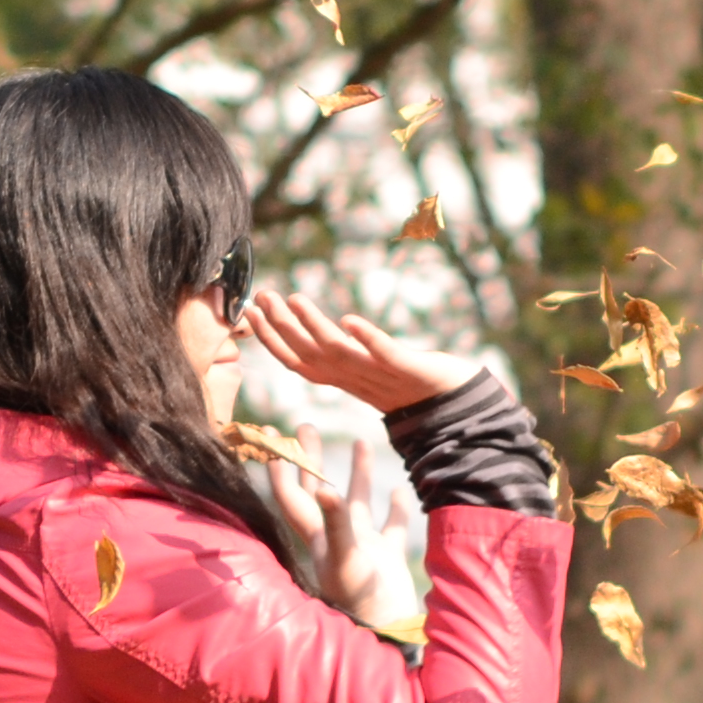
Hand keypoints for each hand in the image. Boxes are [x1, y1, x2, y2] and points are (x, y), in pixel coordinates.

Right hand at [242, 292, 474, 414]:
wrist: (453, 407)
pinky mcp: (410, 370)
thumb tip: (330, 331)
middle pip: (309, 355)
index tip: (250, 312)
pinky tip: (350, 320)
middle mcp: (354, 379)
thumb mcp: (369, 369)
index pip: (297, 360)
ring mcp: (381, 376)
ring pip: (339, 353)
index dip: (271, 339)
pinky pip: (386, 355)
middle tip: (263, 296)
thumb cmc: (409, 384)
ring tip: (296, 299)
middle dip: (282, 327)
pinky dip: (368, 339)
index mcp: (342, 379)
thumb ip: (346, 355)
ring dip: (315, 327)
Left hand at [263, 447, 421, 634]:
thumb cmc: (362, 600)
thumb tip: (323, 487)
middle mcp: (335, 537)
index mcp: (317, 535)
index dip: (280, 465)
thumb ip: (335, 522)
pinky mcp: (387, 558)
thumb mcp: (346, 557)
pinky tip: (400, 490)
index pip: (291, 494)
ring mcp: (362, 547)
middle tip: (303, 425)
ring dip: (356, 474)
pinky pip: (391, 526)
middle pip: (316, 490)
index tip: (271, 433)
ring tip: (360, 440)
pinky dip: (395, 508)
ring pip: (356, 502)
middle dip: (310, 458)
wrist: (388, 636)